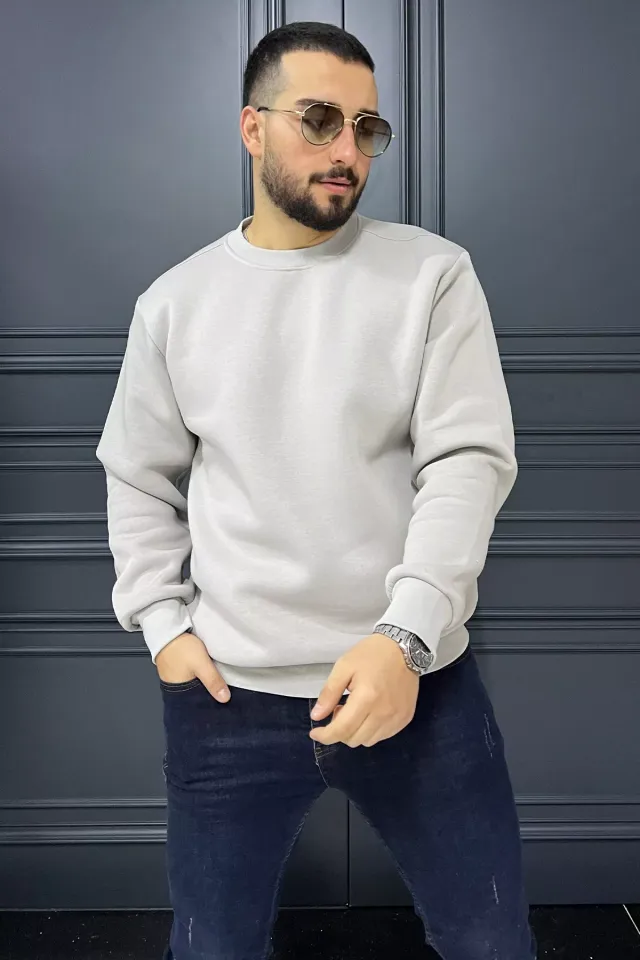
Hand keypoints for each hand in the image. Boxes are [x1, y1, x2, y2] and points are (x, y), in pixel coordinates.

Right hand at [156, 632, 230, 702]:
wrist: (167, 630)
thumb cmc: (180, 648)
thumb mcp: (201, 664)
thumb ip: (213, 681)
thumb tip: (225, 699)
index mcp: (179, 693)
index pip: (197, 706)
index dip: (209, 705)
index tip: (222, 704)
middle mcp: (176, 689)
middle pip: (196, 697)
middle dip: (208, 696)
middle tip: (223, 694)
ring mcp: (176, 679)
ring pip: (194, 687)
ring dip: (203, 685)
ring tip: (217, 684)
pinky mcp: (177, 670)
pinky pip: (191, 679)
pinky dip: (198, 678)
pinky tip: (206, 674)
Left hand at [308, 632, 419, 747]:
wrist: (404, 648)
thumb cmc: (372, 654)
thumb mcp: (344, 666)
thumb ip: (329, 693)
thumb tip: (317, 716)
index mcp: (366, 698)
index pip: (342, 730)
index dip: (325, 736)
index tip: (315, 732)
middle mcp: (383, 713)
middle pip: (354, 739)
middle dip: (340, 730)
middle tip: (339, 709)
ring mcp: (397, 718)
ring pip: (368, 741)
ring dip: (355, 732)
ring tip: (355, 711)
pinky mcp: (405, 719)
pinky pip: (383, 736)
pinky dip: (371, 731)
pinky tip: (369, 714)